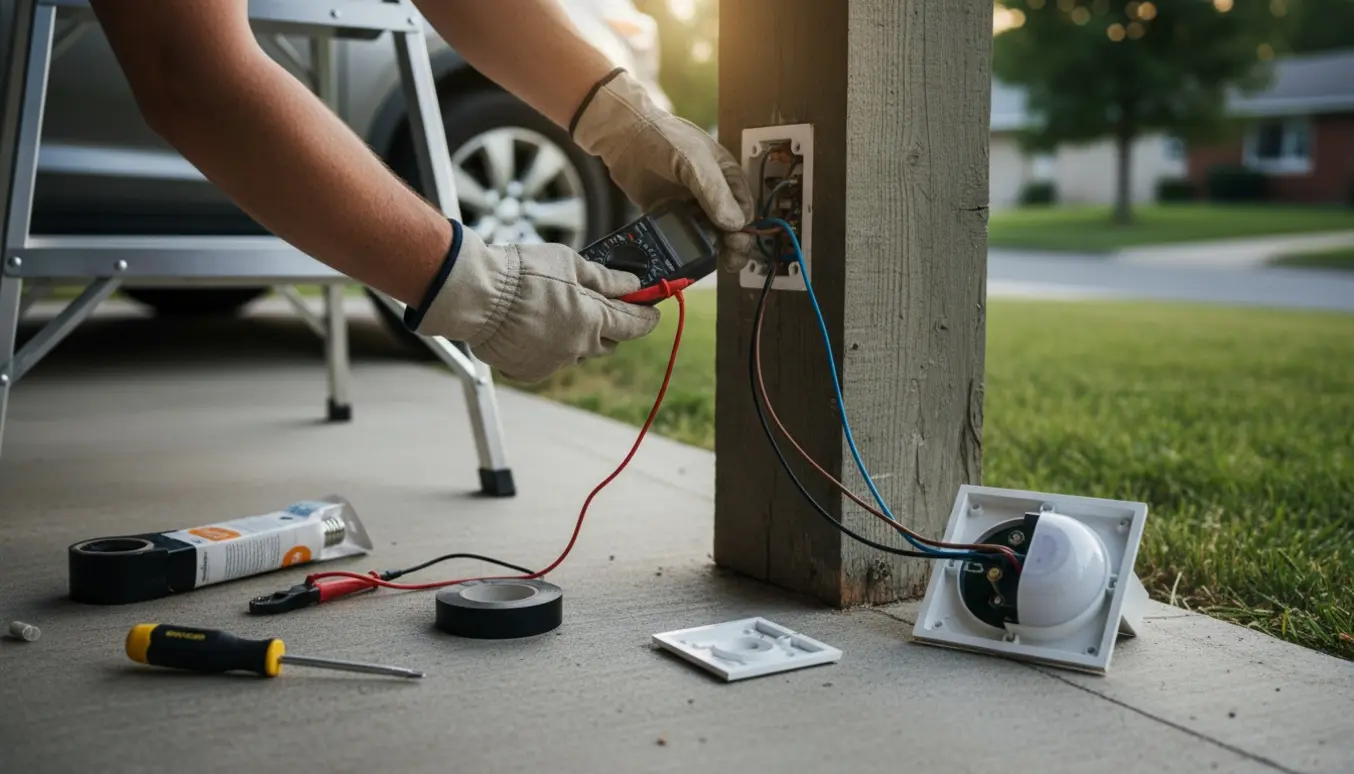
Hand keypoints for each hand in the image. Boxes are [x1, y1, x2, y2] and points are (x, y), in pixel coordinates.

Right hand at [408, 222, 660, 383]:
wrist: (476, 297)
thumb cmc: (523, 273)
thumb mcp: (570, 263)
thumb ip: (605, 278)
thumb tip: (632, 284)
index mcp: (594, 321)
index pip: (634, 324)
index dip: (647, 315)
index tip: (653, 310)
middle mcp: (578, 348)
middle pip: (608, 342)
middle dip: (610, 325)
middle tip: (601, 305)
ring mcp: (554, 363)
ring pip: (577, 351)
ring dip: (576, 335)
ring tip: (556, 310)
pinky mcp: (530, 372)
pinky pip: (549, 361)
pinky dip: (548, 346)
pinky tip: (533, 327)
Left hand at [571, 69, 755, 273]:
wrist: (624, 137)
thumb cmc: (664, 137)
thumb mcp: (694, 160)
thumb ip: (714, 191)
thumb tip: (734, 224)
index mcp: (727, 177)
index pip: (744, 211)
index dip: (743, 230)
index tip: (735, 243)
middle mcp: (712, 194)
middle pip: (729, 228)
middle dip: (730, 245)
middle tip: (728, 261)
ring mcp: (690, 205)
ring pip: (706, 235)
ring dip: (706, 247)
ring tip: (701, 254)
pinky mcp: (669, 214)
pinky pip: (680, 235)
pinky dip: (682, 245)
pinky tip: (680, 252)